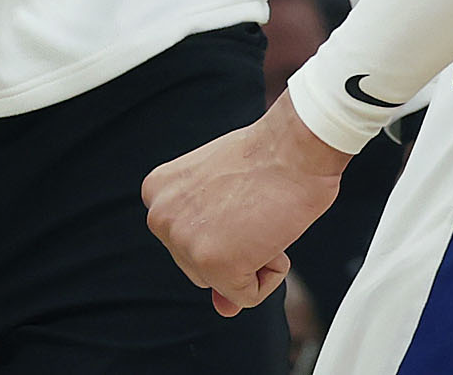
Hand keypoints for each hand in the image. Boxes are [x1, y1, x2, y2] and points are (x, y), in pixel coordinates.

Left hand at [144, 94, 347, 316]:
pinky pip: (248, 296)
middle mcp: (161, 217)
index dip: (223, 228)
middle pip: (201, 266)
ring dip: (253, 259)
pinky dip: (270, 275)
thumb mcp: (221, 194)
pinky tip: (271, 233)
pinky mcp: (216, 265)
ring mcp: (186, 242)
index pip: (188, 241)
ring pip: (225, 282)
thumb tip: (223, 307)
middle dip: (235, 247)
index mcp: (157, 193)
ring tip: (260, 216)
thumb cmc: (267, 157)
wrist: (295, 146)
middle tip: (253, 207)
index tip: (237, 199)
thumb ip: (210, 249)